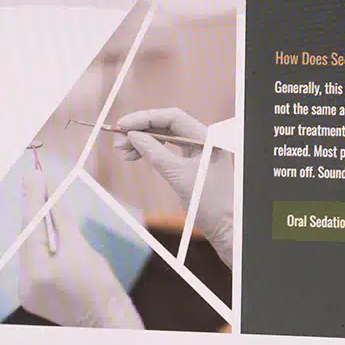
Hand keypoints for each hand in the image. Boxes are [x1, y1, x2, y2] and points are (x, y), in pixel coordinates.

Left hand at [17, 162, 141, 329]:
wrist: (109, 325)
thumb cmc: (102, 288)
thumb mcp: (81, 249)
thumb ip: (60, 220)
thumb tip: (47, 193)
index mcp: (38, 275)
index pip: (32, 228)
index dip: (33, 199)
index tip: (33, 174)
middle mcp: (25, 286)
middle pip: (27, 240)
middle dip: (34, 211)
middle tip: (34, 178)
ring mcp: (27, 294)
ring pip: (30, 250)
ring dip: (36, 227)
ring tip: (38, 196)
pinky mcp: (33, 297)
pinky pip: (34, 263)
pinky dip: (40, 245)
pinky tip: (43, 226)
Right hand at [113, 108, 235, 269]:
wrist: (225, 227)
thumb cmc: (210, 203)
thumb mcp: (179, 176)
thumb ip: (156, 153)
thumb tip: (133, 136)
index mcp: (206, 138)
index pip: (173, 117)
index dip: (146, 118)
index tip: (124, 124)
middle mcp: (202, 140)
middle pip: (167, 125)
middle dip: (141, 130)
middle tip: (119, 140)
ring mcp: (197, 151)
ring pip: (165, 138)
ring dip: (143, 142)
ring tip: (123, 150)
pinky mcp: (190, 163)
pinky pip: (167, 151)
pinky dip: (150, 152)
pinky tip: (135, 155)